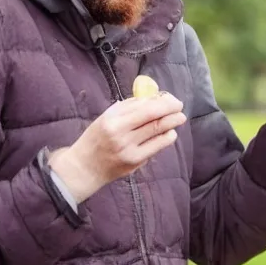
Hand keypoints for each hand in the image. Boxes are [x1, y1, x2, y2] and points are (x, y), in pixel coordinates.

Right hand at [49, 92, 185, 203]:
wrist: (85, 167)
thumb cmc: (96, 136)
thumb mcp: (108, 116)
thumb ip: (129, 106)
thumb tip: (153, 98)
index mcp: (114, 121)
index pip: (145, 110)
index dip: (163, 104)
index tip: (173, 100)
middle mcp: (122, 137)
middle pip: (154, 122)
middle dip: (171, 114)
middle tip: (180, 109)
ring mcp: (129, 152)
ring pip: (157, 136)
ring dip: (171, 126)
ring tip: (179, 119)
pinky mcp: (134, 164)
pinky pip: (154, 149)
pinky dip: (164, 140)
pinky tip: (168, 134)